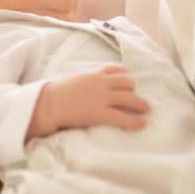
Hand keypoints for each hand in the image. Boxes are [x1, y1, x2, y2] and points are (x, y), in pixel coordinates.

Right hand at [28, 65, 150, 138]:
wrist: (48, 104)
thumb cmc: (56, 92)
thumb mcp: (74, 78)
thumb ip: (87, 79)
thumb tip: (91, 83)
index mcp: (94, 73)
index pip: (117, 69)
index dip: (126, 76)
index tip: (129, 82)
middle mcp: (101, 83)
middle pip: (127, 82)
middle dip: (134, 89)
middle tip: (138, 98)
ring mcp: (101, 98)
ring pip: (129, 98)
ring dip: (140, 104)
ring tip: (147, 109)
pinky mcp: (99, 113)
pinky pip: (122, 117)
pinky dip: (135, 121)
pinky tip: (142, 124)